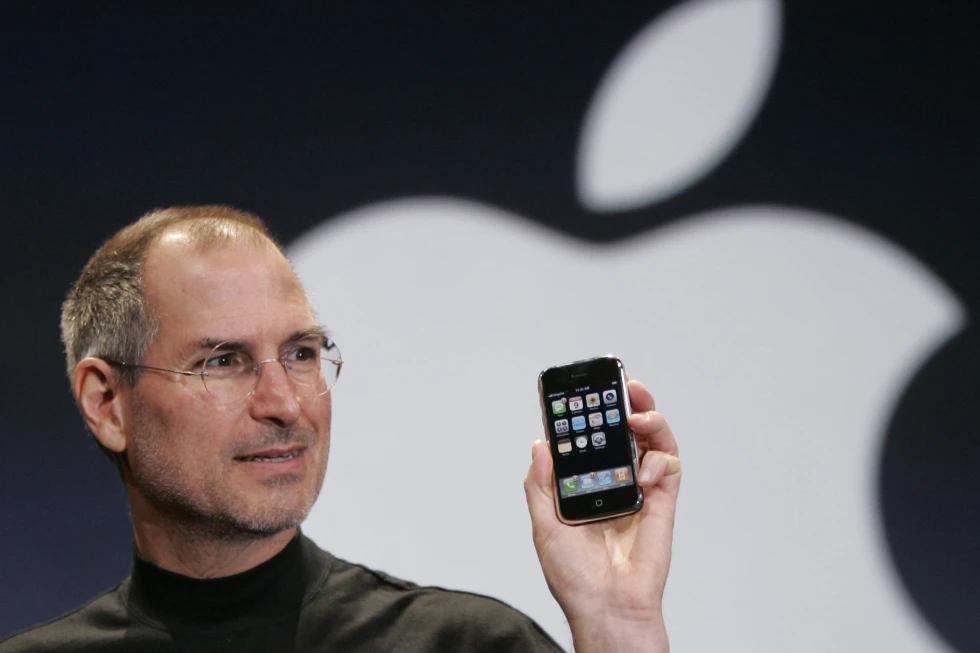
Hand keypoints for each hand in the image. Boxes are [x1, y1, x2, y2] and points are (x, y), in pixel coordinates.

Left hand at [524, 380, 680, 652]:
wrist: (607, 607)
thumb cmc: (575, 577)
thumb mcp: (544, 526)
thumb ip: (542, 484)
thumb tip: (541, 444)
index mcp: (584, 485)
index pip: (589, 439)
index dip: (589, 415)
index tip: (584, 392)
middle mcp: (613, 482)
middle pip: (625, 432)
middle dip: (626, 404)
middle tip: (623, 387)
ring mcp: (640, 490)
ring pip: (652, 441)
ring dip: (650, 418)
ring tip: (638, 412)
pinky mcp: (662, 502)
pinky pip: (669, 468)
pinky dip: (661, 459)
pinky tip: (647, 468)